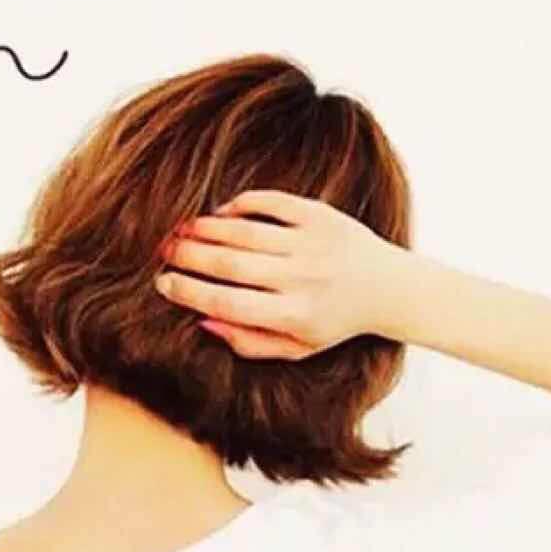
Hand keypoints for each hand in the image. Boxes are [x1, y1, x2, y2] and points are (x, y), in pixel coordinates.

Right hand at [154, 188, 402, 359]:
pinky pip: (269, 203)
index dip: (188, 292)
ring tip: (180, 231)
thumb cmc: (334, 321)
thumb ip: (249, 342)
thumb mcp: (297, 347)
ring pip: (243, 232)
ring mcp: (311, 244)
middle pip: (228, 265)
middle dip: (187, 256)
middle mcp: (302, 279)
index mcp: (294, 315)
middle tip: (161, 252)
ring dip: (205, 229)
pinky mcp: (319, 215)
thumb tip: (202, 320)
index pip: (226, 303)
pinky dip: (240, 206)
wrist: (389, 288)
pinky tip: (220, 213)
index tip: (163, 284)